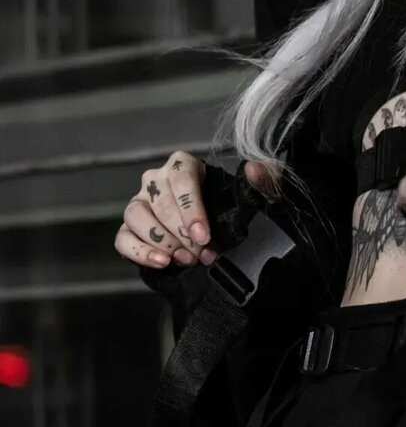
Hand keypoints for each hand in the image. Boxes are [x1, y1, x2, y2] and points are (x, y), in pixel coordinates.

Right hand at [114, 151, 280, 269]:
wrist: (216, 231)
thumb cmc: (233, 206)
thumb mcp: (255, 193)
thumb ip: (263, 180)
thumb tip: (254, 168)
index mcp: (183, 164)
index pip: (181, 180)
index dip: (192, 209)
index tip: (204, 235)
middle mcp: (156, 178)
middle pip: (161, 203)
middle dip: (182, 233)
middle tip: (201, 253)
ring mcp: (138, 202)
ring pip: (136, 216)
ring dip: (161, 241)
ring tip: (185, 258)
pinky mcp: (128, 227)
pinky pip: (122, 238)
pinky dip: (139, 252)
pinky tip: (161, 262)